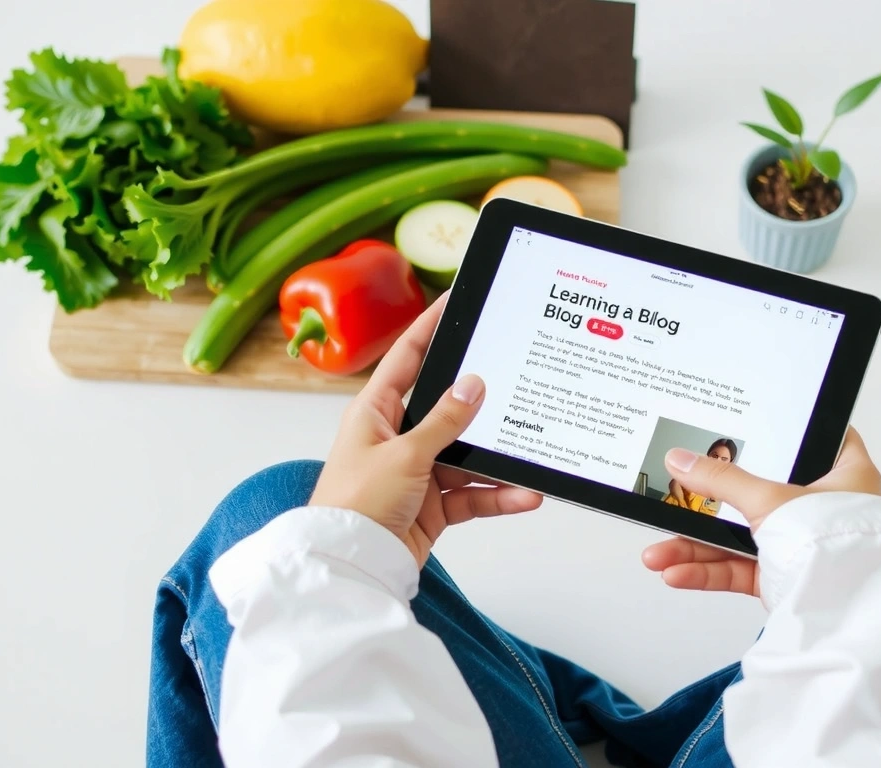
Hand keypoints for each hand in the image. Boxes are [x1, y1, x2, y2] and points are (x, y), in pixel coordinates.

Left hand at [309, 293, 542, 568]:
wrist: (350, 567)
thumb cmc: (355, 506)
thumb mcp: (404, 455)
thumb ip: (443, 421)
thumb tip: (473, 385)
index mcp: (375, 411)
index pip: (406, 358)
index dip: (429, 328)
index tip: (454, 303)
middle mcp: (396, 437)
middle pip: (445, 408)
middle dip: (480, 403)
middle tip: (514, 378)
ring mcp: (416, 472)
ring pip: (464, 455)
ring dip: (495, 460)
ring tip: (529, 454)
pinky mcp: (431, 505)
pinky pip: (471, 493)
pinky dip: (495, 496)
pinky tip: (522, 494)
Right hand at [641, 428, 880, 597]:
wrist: (850, 619)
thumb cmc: (837, 547)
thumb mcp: (771, 499)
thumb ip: (722, 481)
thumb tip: (680, 460)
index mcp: (843, 474)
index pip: (817, 440)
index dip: (788, 430)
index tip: (754, 422)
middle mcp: (824, 508)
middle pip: (759, 491)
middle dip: (709, 502)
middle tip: (675, 496)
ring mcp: (801, 545)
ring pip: (741, 538)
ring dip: (697, 547)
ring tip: (658, 554)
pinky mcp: (785, 578)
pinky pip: (740, 570)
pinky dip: (709, 571)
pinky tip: (677, 572)